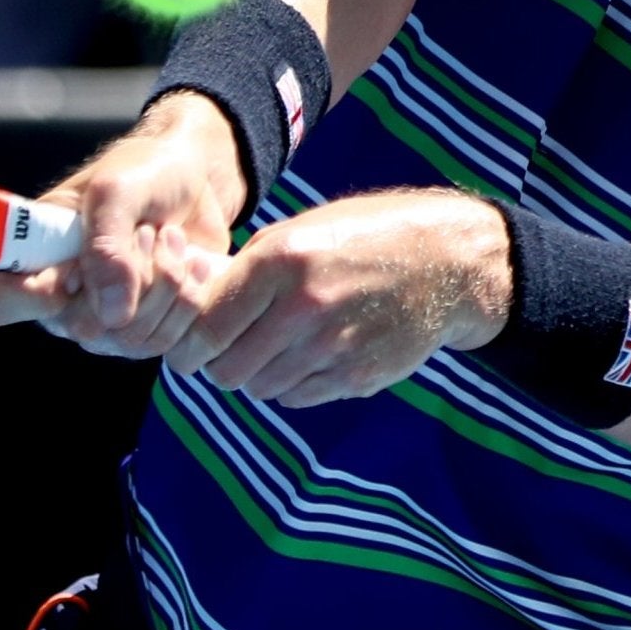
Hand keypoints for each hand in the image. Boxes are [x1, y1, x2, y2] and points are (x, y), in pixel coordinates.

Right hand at [0, 91, 242, 356]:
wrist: (193, 180)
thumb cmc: (142, 172)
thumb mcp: (117, 188)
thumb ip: (106, 243)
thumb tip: (112, 314)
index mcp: (33, 253)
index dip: (30, 296)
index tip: (72, 269)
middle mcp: (61, 297)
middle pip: (82, 327)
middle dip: (132, 274)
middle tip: (145, 231)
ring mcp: (101, 321)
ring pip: (129, 338)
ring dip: (166, 281)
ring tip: (170, 237)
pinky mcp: (144, 331)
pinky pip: (163, 343)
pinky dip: (186, 298)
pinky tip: (190, 263)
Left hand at [163, 191, 512, 406]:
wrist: (444, 262)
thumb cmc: (360, 237)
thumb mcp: (297, 232)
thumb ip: (242, 269)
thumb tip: (185, 294)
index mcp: (281, 259)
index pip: (206, 325)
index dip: (187, 344)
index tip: (186, 347)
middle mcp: (304, 305)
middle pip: (227, 369)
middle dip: (220, 364)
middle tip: (228, 351)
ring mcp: (334, 346)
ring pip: (260, 388)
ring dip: (256, 374)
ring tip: (273, 347)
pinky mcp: (358, 377)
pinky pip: (298, 397)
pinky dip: (291, 384)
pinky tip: (306, 356)